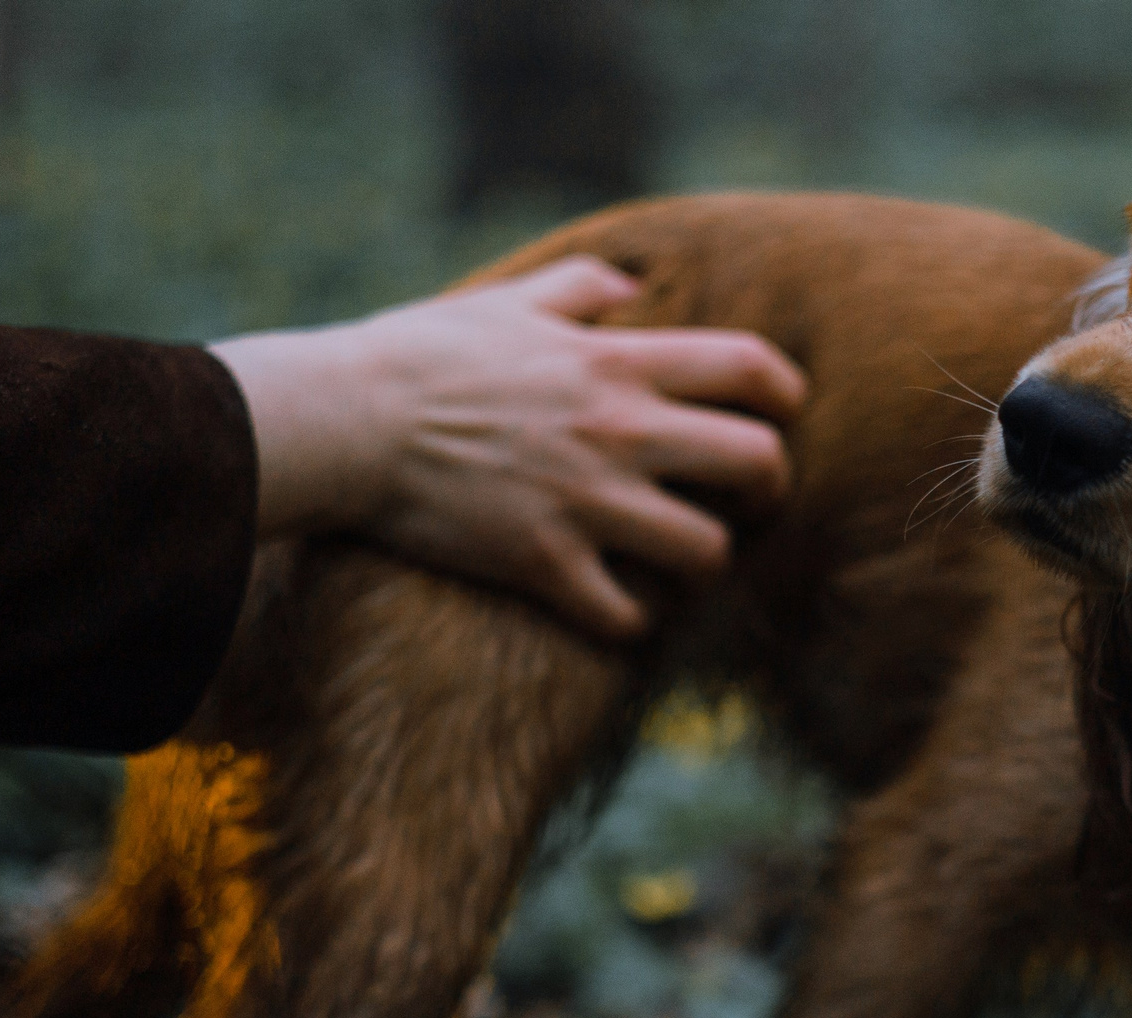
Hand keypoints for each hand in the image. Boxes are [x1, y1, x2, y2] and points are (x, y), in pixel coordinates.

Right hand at [210, 257, 806, 638]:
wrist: (346, 421)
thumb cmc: (421, 353)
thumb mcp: (509, 300)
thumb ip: (584, 286)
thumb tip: (632, 290)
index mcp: (618, 363)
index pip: (750, 369)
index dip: (785, 393)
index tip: (780, 412)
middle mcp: (620, 433)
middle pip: (760, 465)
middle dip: (768, 487)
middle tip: (744, 499)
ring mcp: (587, 504)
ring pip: (708, 552)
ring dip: (705, 559)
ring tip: (680, 556)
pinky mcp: (545, 564)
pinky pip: (628, 615)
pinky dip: (634, 618)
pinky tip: (619, 603)